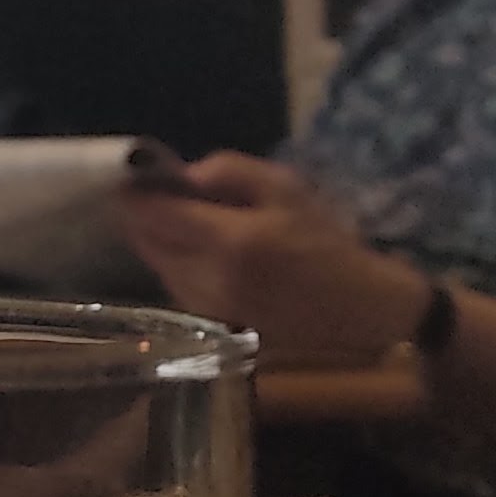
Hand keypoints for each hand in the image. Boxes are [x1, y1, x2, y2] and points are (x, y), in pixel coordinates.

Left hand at [115, 152, 431, 358]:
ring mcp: (208, 308)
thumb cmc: (327, 243)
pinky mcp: (213, 326)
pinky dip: (177, 266)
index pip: (154, 214)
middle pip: (146, 242)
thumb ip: (229, 170)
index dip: (136, 193)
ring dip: (160, 242)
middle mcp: (208, 279)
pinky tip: (200, 254)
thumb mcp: (286, 188)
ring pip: (158, 266)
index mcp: (228, 241)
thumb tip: (185, 175)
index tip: (135, 177)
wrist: (360, 310)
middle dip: (144, 216)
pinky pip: (177, 287)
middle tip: (160, 197)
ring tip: (184, 223)